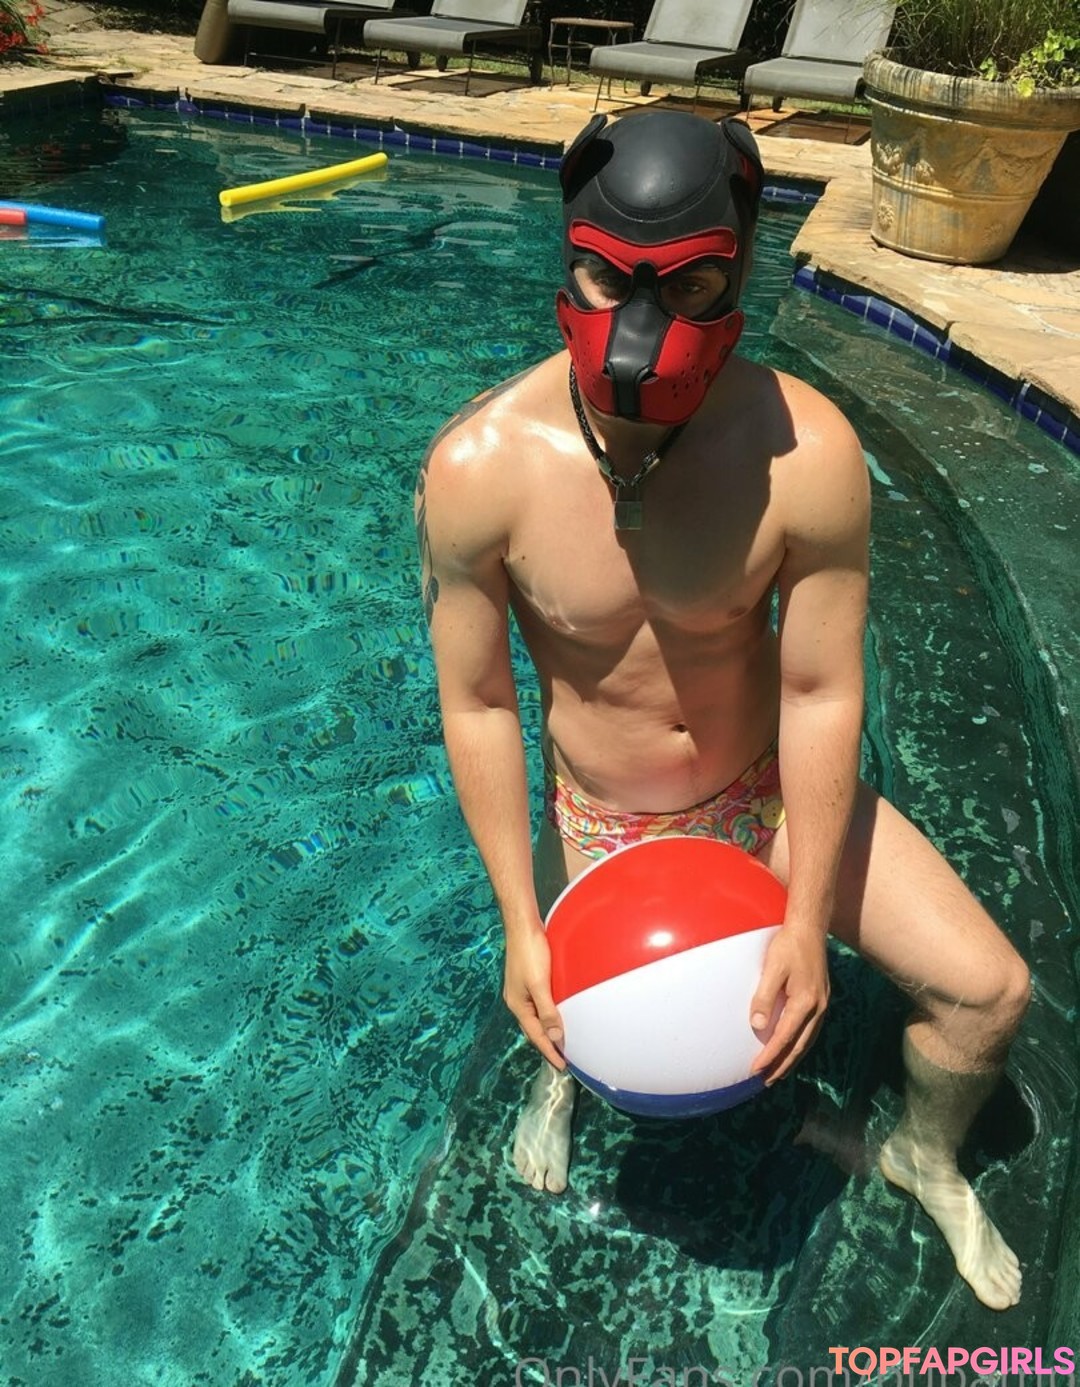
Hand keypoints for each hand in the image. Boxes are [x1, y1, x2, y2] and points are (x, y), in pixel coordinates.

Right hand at [503, 925, 565, 1069]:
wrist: (523, 925)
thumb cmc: (530, 952)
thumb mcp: (540, 984)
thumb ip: (548, 1010)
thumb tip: (555, 1035)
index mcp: (518, 1005)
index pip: (536, 1035)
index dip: (550, 1051)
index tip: (562, 1066)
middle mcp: (518, 1000)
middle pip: (534, 1029)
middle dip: (548, 1044)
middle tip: (563, 1059)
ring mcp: (523, 990)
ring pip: (537, 1017)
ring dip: (548, 1029)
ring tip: (561, 1041)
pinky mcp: (529, 979)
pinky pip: (540, 1004)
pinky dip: (549, 1013)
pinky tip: (558, 1012)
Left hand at [749, 924, 829, 1083]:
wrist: (809, 928)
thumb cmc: (788, 945)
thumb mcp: (772, 969)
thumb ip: (764, 996)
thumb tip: (758, 1025)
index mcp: (806, 1002)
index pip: (784, 1038)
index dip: (769, 1056)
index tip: (755, 1070)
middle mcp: (818, 1008)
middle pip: (799, 1046)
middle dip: (783, 1065)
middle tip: (767, 1081)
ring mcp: (822, 1004)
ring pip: (807, 1040)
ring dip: (792, 1057)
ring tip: (779, 1071)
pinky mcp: (821, 999)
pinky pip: (811, 1030)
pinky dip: (800, 1043)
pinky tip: (792, 1046)